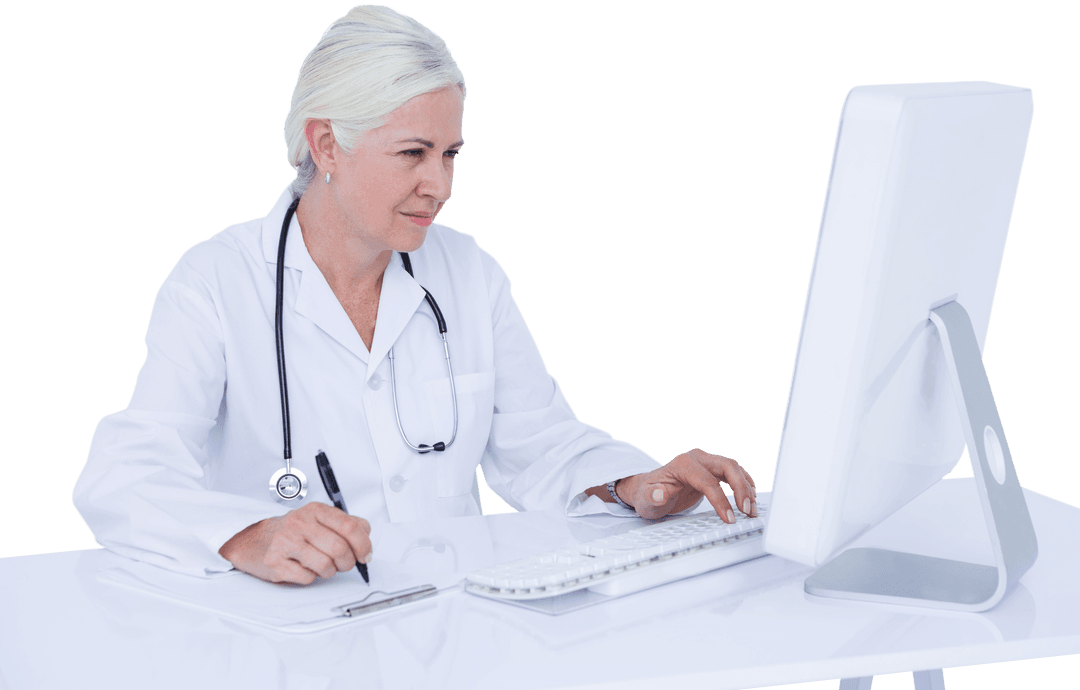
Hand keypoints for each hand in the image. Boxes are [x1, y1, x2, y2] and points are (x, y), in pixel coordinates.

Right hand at [219, 502, 372, 584]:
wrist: (252, 541)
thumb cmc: (290, 532)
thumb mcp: (317, 519)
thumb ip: (344, 523)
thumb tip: (366, 535)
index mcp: (315, 511)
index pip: (350, 526)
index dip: (363, 544)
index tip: (365, 555)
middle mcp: (300, 523)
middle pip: (340, 548)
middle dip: (347, 563)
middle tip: (344, 565)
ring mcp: (286, 542)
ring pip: (326, 565)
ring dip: (329, 572)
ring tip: (322, 566)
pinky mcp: (275, 562)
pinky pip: (307, 578)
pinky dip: (311, 577)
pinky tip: (304, 568)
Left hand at [616, 449, 756, 521]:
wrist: (650, 488)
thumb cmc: (648, 494)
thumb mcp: (645, 500)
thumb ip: (652, 496)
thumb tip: (660, 493)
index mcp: (682, 464)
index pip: (708, 480)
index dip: (721, 500)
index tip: (730, 518)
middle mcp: (696, 458)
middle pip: (727, 466)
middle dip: (741, 488)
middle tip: (747, 510)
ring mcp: (706, 462)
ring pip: (734, 468)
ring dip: (747, 487)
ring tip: (752, 509)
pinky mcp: (712, 469)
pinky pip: (734, 473)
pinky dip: (744, 484)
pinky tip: (750, 498)